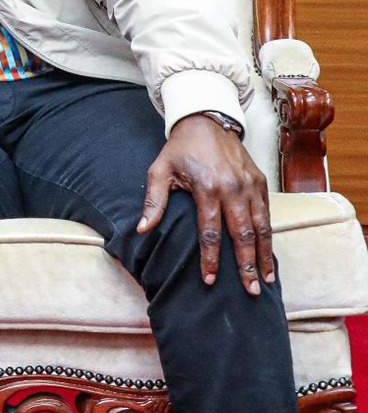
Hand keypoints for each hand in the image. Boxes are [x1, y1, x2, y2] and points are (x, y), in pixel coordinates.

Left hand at [138, 113, 273, 294]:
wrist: (207, 121)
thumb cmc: (180, 149)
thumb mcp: (160, 170)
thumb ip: (154, 201)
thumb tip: (142, 230)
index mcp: (207, 187)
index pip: (210, 231)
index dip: (211, 257)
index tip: (210, 279)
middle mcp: (233, 189)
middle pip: (242, 234)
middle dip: (246, 265)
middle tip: (249, 291)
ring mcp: (251, 186)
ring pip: (261, 228)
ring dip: (264, 256)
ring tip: (265, 281)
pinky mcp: (261, 183)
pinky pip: (268, 215)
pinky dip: (269, 237)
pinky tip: (269, 256)